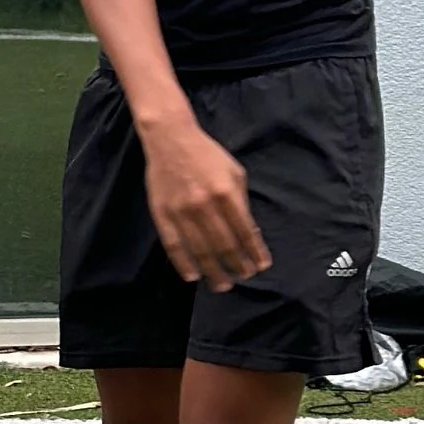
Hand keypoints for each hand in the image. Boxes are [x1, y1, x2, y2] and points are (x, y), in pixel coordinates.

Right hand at [139, 107, 269, 290]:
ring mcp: (181, 212)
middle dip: (237, 266)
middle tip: (244, 277)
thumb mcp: (234, 172)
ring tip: (223, 284)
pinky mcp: (162, 214)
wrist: (170, 139)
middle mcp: (204, 205)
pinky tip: (193, 276)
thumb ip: (241, 201)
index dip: (254, 252)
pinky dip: (183, 264)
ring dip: (214, 272)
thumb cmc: (207, 155)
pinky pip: (173, 246)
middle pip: (224, 245)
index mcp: (225, 193)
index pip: (244, 231)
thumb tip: (248, 233)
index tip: (261, 266)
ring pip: (200, 251)